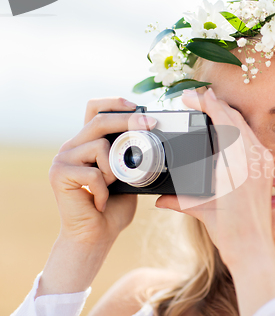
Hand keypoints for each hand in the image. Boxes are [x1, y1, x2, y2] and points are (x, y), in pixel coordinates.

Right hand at [49, 97, 155, 244]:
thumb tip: (149, 136)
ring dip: (115, 170)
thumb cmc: (112, 207)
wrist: (95, 236)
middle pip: (99, 121)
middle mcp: (72, 147)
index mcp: (87, 144)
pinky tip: (99, 203)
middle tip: (149, 124)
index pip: (95, 111)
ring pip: (100, 147)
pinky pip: (94, 173)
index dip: (114, 103)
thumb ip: (130, 156)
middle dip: (128, 121)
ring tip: (110, 188)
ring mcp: (62, 160)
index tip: (136, 105)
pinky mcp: (59, 175)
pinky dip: (105, 190)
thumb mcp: (127, 176)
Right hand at [155, 88, 274, 267]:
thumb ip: (179, 200)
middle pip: (234, 117)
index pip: (222, 120)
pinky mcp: (266, 167)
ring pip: (244, 125)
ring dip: (226, 113)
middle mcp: (252, 158)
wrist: (254, 248)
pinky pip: (251, 138)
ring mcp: (262, 161)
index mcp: (236, 164)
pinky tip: (225, 129)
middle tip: (195, 98)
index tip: (189, 96)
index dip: (206, 103)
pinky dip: (236, 128)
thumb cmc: (230, 232)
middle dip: (214, 104)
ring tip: (208, 108)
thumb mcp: (201, 211)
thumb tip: (158, 198)